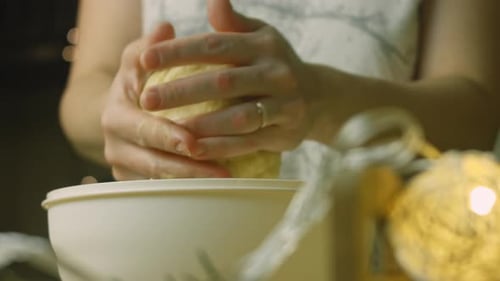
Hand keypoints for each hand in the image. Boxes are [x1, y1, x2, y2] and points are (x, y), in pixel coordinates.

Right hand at [101, 23, 230, 179]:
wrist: (118, 111)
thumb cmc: (136, 81)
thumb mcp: (138, 60)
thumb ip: (150, 47)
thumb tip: (166, 28)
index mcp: (115, 116)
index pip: (145, 129)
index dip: (169, 137)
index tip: (195, 142)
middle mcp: (116, 146)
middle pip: (154, 162)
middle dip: (188, 169)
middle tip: (222, 171)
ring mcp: (124, 167)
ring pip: (159, 182)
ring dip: (192, 184)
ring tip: (225, 182)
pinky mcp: (135, 181)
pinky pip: (162, 190)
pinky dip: (187, 190)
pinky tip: (214, 188)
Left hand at [139, 0, 326, 160]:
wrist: (318, 97)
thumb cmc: (275, 64)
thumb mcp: (260, 37)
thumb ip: (233, 23)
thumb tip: (214, 0)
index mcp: (263, 45)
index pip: (214, 45)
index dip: (179, 52)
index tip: (145, 60)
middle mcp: (275, 72)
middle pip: (224, 81)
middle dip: (182, 91)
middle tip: (147, 100)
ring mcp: (284, 105)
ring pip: (238, 116)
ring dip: (203, 123)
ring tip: (169, 128)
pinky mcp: (284, 133)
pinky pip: (249, 142)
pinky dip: (222, 147)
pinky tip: (195, 151)